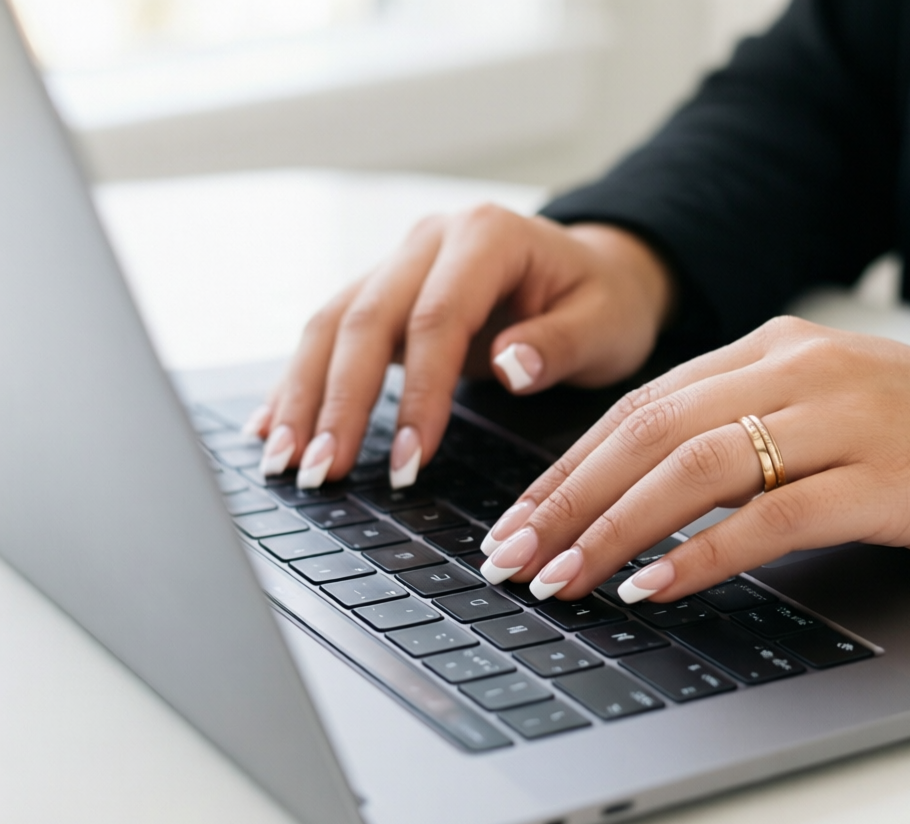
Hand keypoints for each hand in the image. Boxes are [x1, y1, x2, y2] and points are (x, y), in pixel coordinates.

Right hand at [241, 207, 673, 489]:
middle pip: (366, 319)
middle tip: (321, 471)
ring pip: (333, 324)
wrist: (598, 273)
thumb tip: (510, 368)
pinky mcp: (386, 292)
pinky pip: (332, 333)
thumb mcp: (605, 325)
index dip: (417, 394)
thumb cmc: (606, 301)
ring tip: (285, 461)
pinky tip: (272, 426)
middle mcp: (431, 239)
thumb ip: (558, 346)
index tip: (408, 461)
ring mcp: (401, 261)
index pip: (436, 318)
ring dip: (303, 394)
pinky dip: (301, 381)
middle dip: (338, 401)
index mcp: (487, 236)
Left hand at [478, 317, 909, 602]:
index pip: (643, 404)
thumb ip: (749, 425)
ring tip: (561, 577)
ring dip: (613, 528)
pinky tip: (655, 587)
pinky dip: (702, 555)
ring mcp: (842, 418)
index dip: (570, 464)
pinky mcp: (882, 476)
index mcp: (775, 348)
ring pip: (694, 468)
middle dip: (567, 499)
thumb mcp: (831, 404)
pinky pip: (771, 517)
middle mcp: (798, 370)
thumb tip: (653, 491)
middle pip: (650, 432)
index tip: (522, 516)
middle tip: (511, 555)